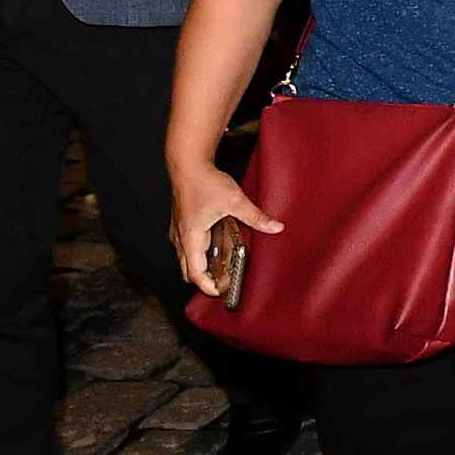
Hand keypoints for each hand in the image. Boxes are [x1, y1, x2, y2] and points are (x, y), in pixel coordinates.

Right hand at [169, 161, 279, 297]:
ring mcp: (179, 229)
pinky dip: (199, 252)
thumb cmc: (204, 181)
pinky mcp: (182, 221)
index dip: (207, 286)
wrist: (187, 162)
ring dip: (201, 265)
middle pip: (187, 270)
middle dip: (204, 279)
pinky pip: (187, 245)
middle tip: (224, 281)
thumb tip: (275, 227)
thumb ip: (255, 216)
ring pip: (186, 258)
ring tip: (222, 266)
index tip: (221, 292)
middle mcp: (181, 237)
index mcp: (191, 238)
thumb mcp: (235, 201)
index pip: (194, 273)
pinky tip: (216, 244)